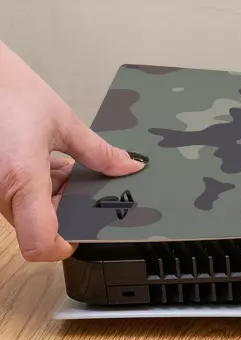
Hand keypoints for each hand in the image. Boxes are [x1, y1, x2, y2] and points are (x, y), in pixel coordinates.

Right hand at [0, 42, 144, 260]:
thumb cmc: (7, 91)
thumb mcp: (62, 122)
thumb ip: (97, 151)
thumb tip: (128, 166)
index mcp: (22, 180)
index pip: (40, 243)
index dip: (65, 248)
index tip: (86, 235)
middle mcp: (2, 191)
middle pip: (42, 225)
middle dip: (69, 209)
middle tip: (86, 184)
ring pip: (32, 211)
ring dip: (55, 195)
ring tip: (64, 164)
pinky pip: (20, 196)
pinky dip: (40, 186)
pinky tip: (49, 160)